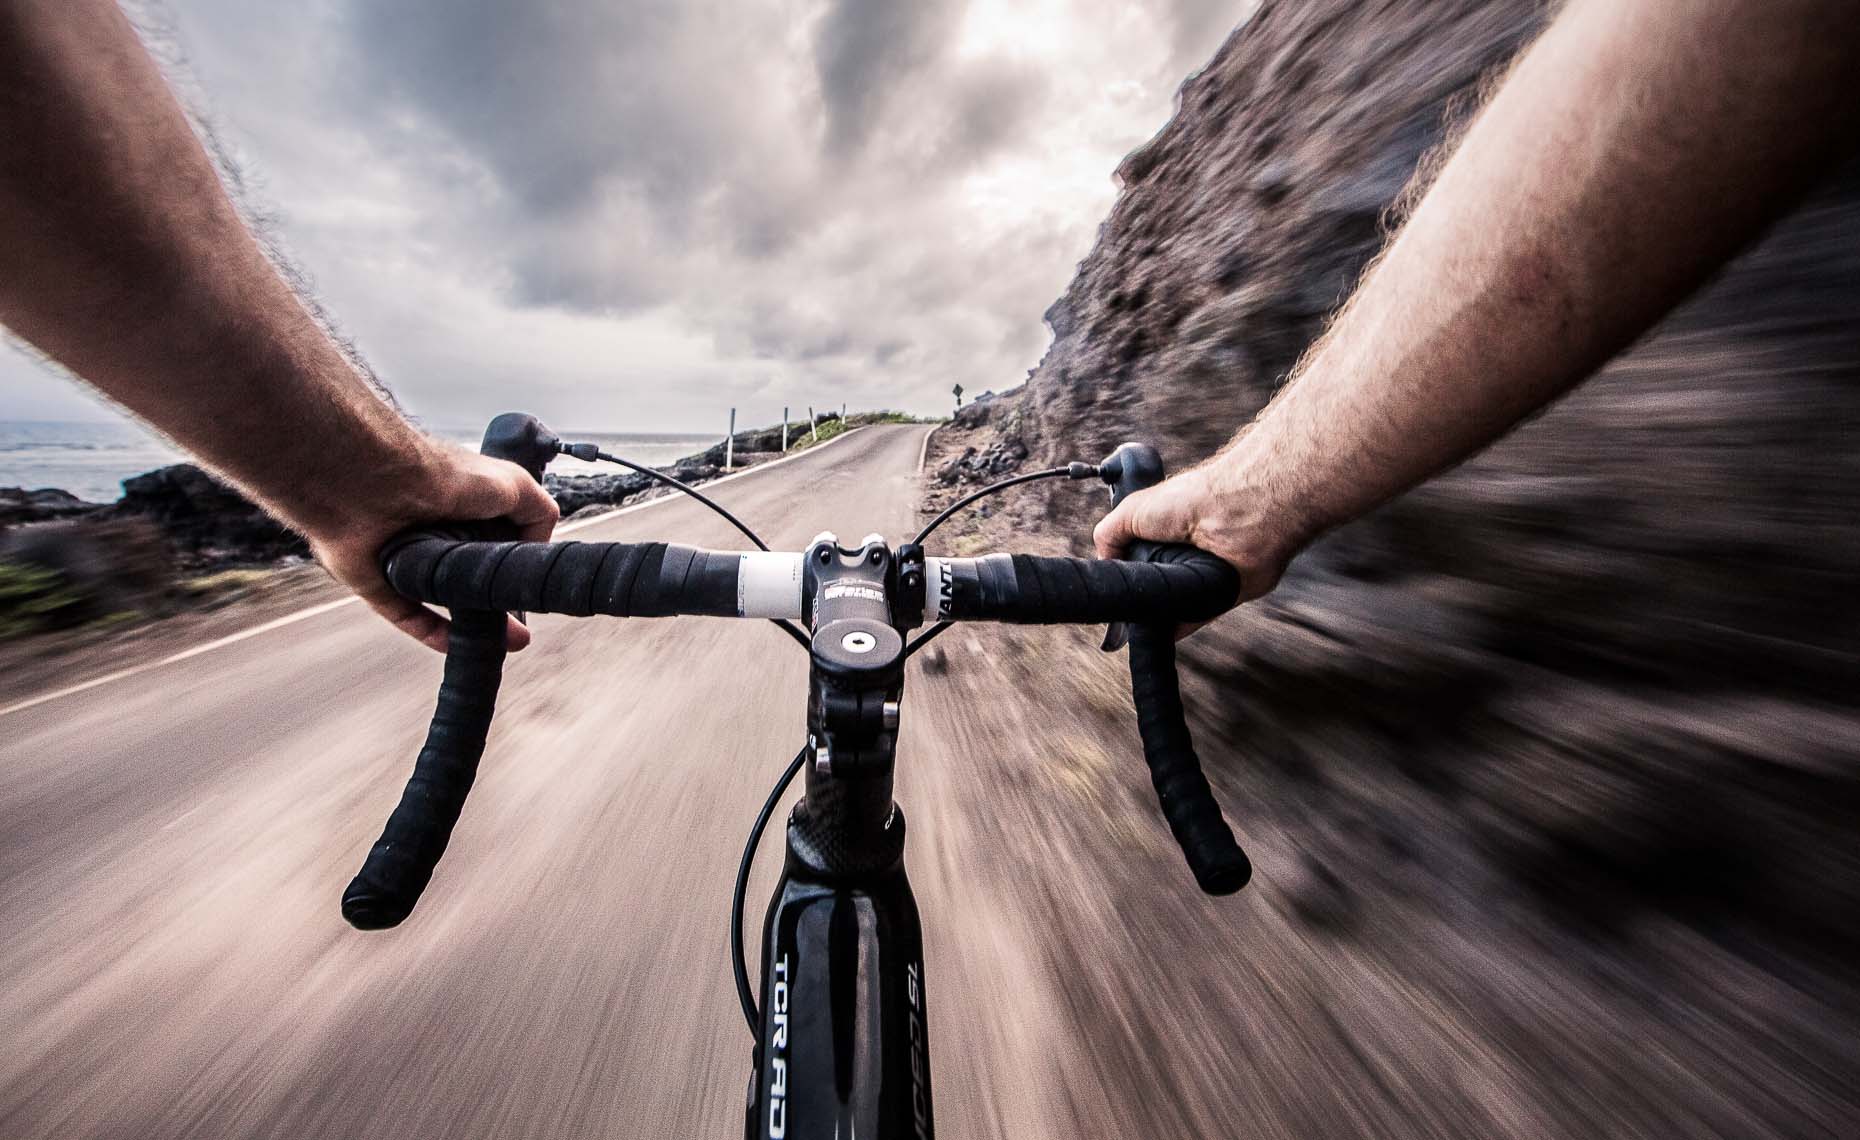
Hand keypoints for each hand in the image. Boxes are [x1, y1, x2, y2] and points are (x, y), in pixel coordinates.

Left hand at [304, 440, 559, 651]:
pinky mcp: (380, 583)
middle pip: (472, 575)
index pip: (498, 539)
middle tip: (520, 623)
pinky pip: (407, 617)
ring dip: (473, 624)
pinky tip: (457, 646)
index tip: (533, 586)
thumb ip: (538, 511)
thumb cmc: (439, 474)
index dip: (517, 562)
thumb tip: (540, 549)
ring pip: (444, 599)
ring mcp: (408, 559)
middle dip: (498, 601)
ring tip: (502, 642)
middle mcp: (437, 530)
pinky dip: (432, 634)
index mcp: (467, 505)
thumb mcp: (513, 484)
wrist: (374, 483)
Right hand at [1092, 460, 1299, 634]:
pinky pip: (1193, 620)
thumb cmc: (1192, 500)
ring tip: (1145, 612)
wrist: (1237, 515)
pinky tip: (1159, 632)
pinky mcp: (1220, 597)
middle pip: (1152, 586)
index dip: (1124, 571)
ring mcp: (1201, 577)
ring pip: (1170, 606)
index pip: (1137, 559)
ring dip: (1157, 612)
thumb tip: (1104, 562)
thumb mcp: (1132, 509)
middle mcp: (1183, 554)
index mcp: (1164, 531)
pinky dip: (1176, 629)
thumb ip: (1110, 534)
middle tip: (1127, 602)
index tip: (1112, 586)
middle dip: (1139, 595)